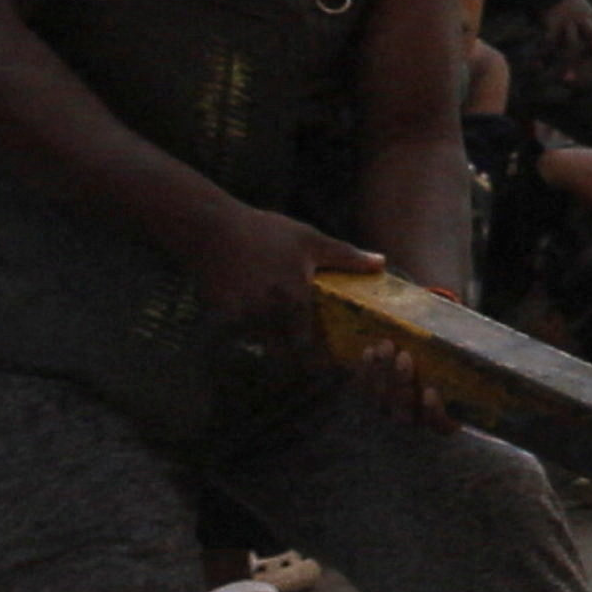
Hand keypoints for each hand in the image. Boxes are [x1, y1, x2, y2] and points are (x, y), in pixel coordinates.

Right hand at [183, 204, 385, 360]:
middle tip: (306, 362)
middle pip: (282, 351)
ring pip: (260, 342)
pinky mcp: (219, 313)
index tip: (326, 364)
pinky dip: (247, 329)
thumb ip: (346, 256)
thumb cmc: (265, 232)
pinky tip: (254, 319)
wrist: (210, 227)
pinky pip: (237, 330)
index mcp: (294, 297)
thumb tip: (382, 263)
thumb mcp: (310, 240)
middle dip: (294, 360)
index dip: (317, 358)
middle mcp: (267, 312)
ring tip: (283, 344)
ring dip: (271, 344)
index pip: (308, 343)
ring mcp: (240, 315)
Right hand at [535, 0, 591, 92]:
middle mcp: (585, 20)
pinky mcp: (552, 23)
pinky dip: (542, 54)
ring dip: (570, 63)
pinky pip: (548, 41)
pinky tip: (538, 67)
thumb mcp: (589, 14)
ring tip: (569, 80)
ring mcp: (568, 22)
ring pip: (572, 44)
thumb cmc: (573, 8)